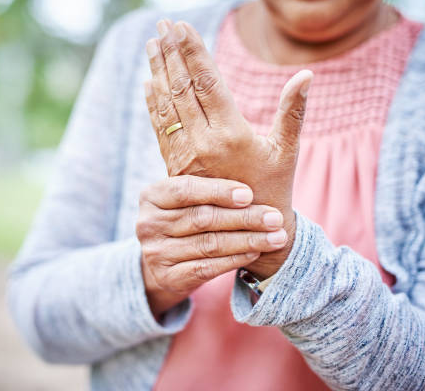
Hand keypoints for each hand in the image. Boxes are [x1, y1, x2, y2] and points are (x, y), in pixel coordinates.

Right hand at [137, 175, 287, 318]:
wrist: (167, 263)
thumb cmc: (189, 218)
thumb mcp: (190, 197)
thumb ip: (211, 179)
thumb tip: (255, 147)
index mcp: (151, 195)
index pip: (185, 189)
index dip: (218, 191)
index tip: (249, 193)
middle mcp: (147, 224)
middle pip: (201, 218)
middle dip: (243, 218)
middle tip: (275, 217)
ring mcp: (155, 253)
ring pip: (209, 245)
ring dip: (248, 240)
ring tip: (276, 236)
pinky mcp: (167, 277)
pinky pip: (207, 267)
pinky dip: (235, 259)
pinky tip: (256, 252)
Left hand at [144, 20, 312, 278]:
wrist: (249, 233)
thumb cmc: (275, 188)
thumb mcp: (287, 150)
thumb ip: (293, 111)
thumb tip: (306, 74)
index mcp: (231, 133)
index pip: (207, 81)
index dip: (193, 51)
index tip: (181, 26)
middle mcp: (203, 142)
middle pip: (182, 88)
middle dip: (171, 53)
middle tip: (163, 24)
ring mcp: (185, 155)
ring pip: (168, 106)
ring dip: (158, 73)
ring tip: (152, 45)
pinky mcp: (176, 167)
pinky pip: (161, 129)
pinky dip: (154, 104)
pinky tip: (149, 84)